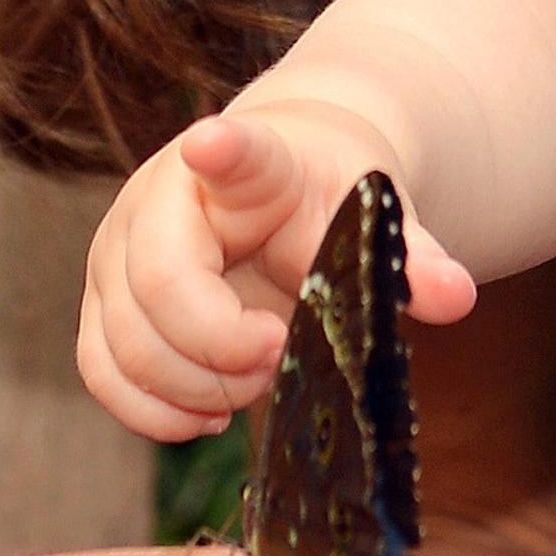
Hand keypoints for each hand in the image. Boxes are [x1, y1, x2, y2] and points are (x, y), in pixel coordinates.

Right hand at [78, 106, 473, 441]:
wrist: (275, 189)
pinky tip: (209, 413)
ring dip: (193, 390)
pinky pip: (100, 371)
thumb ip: (413, 257)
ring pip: (122, 343)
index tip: (214, 143)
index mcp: (241, 160)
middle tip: (281, 354)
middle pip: (161, 290)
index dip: (221, 151)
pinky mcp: (104, 304)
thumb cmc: (322, 198)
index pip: (230, 151)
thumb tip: (455, 296)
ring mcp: (118, 251)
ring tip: (253, 385)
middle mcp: (157, 197)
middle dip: (225, 352)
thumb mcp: (371, 217)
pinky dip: (153, 411)